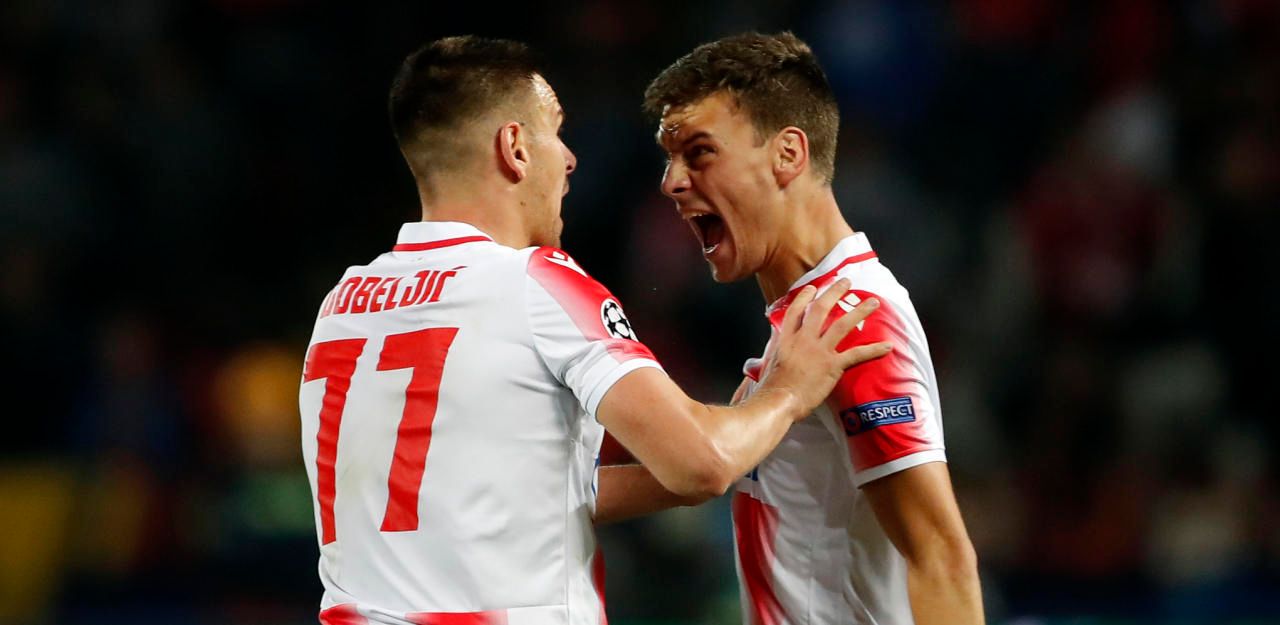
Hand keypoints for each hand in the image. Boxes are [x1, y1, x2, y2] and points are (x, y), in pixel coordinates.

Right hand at [755, 279, 891, 419]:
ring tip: (873, 302)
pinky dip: (873, 350)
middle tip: (846, 282)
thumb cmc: (771, 389)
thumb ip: (766, 360)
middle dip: (834, 292)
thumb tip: (754, 364)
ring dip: (859, 311)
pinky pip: (856, 354)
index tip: (812, 288)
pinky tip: (887, 346)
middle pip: (821, 309)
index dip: (804, 297)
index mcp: (787, 339)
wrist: (780, 400)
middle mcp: (804, 340)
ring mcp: (819, 350)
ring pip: (842, 324)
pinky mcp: (832, 365)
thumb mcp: (766, 368)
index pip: (796, 311)